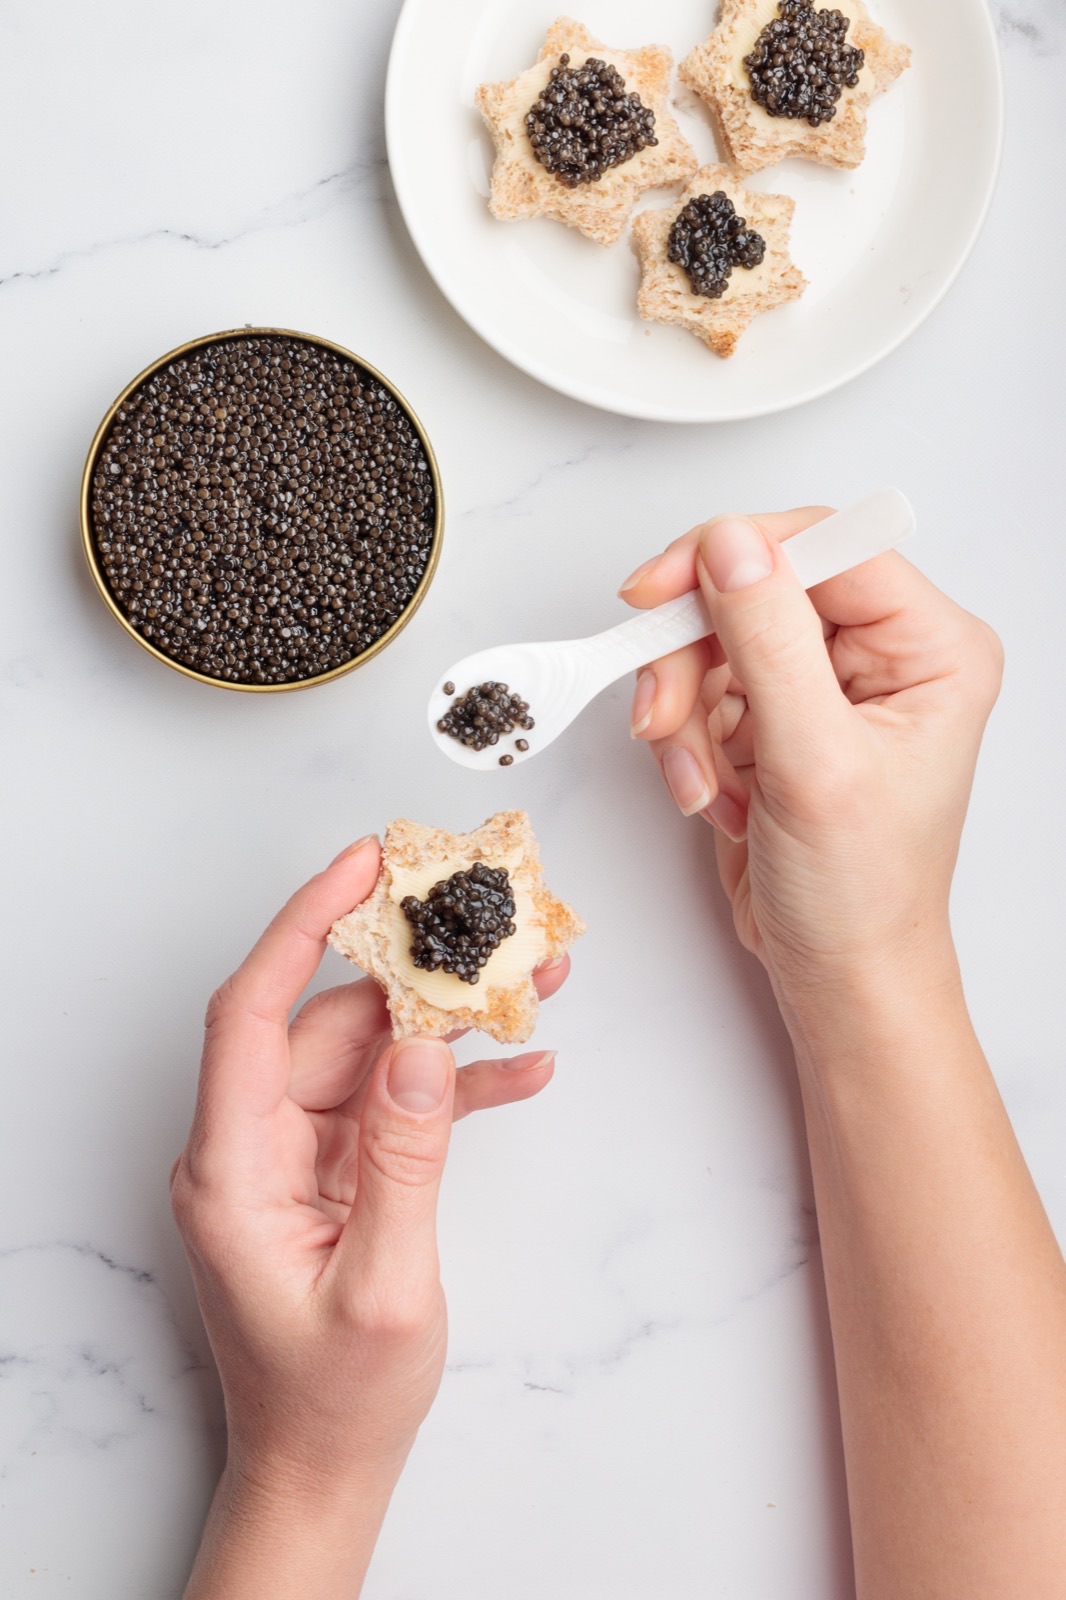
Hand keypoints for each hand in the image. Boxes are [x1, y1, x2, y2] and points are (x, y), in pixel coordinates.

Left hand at [171, 837, 566, 1594]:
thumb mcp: (381, 1286)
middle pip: (331, 1021)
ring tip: (533, 976)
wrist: (325, 1465)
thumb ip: (401, 1161)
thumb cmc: (332, 1399)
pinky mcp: (340, 1170)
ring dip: (451, 1019)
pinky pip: (398, 1102)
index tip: (360, 864)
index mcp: (232, 1167)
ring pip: (374, 1051)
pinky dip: (457, 1082)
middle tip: (487, 915)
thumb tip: (420, 1049)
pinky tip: (523, 1065)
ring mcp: (299, 1155)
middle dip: (415, 965)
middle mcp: (256, 1145)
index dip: (304, 926)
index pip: (251, 1012)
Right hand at [621, 508, 1002, 1001]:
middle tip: (661, 715)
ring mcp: (823, 685)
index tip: (658, 589)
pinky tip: (714, 797)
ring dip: (686, 717)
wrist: (838, 972)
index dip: (732, 556)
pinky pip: (700, 692)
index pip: (823, 547)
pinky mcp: (776, 717)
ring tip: (705, 785)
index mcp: (930, 646)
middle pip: (753, 591)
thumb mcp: (816, 763)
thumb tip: (728, 546)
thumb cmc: (863, 893)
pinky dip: (688, 746)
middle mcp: (881, 654)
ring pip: (714, 643)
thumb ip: (769, 644)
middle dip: (694, 659)